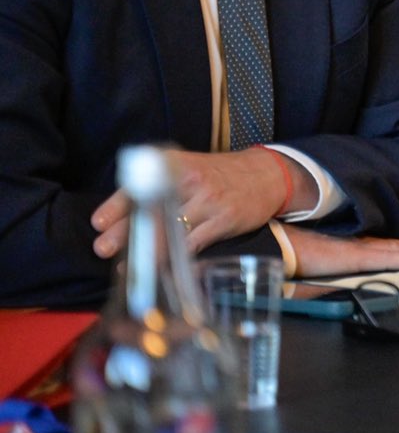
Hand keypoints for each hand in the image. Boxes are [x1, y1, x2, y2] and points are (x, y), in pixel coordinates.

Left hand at [92, 148, 298, 258]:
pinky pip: (192, 244)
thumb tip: (122, 215)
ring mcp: (209, 201)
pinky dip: (173, 258)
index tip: (98, 223)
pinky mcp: (224, 220)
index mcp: (176, 163)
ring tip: (126, 267)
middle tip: (102, 248)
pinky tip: (160, 268)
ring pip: (169, 230)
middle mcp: (191, 180)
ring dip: (145, 251)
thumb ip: (158, 185)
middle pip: (151, 209)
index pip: (141, 183)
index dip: (117, 205)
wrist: (266, 175)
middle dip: (124, 232)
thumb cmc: (219, 175)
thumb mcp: (188, 168)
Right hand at [281, 224, 398, 276]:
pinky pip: (388, 258)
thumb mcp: (309, 272)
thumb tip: (327, 288)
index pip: (385, 249)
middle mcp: (357, 245)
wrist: (271, 243)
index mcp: (348, 248)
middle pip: (398, 248)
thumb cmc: (285, 256)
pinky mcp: (354, 256)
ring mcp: (357, 249)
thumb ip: (325, 279)